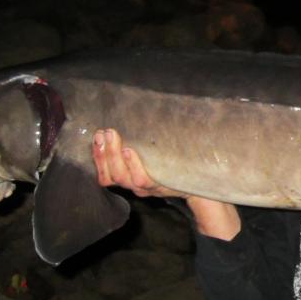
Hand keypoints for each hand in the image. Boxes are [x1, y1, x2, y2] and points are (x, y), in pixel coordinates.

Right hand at [93, 128, 240, 239]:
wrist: (204, 183)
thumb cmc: (178, 164)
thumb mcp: (156, 154)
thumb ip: (143, 143)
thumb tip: (133, 111)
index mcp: (131, 179)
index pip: (105, 174)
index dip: (98, 157)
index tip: (97, 136)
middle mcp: (136, 186)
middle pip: (110, 176)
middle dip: (103, 154)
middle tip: (104, 133)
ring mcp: (148, 188)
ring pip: (122, 178)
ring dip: (113, 156)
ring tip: (113, 137)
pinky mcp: (161, 186)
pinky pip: (142, 180)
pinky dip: (133, 165)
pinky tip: (130, 151)